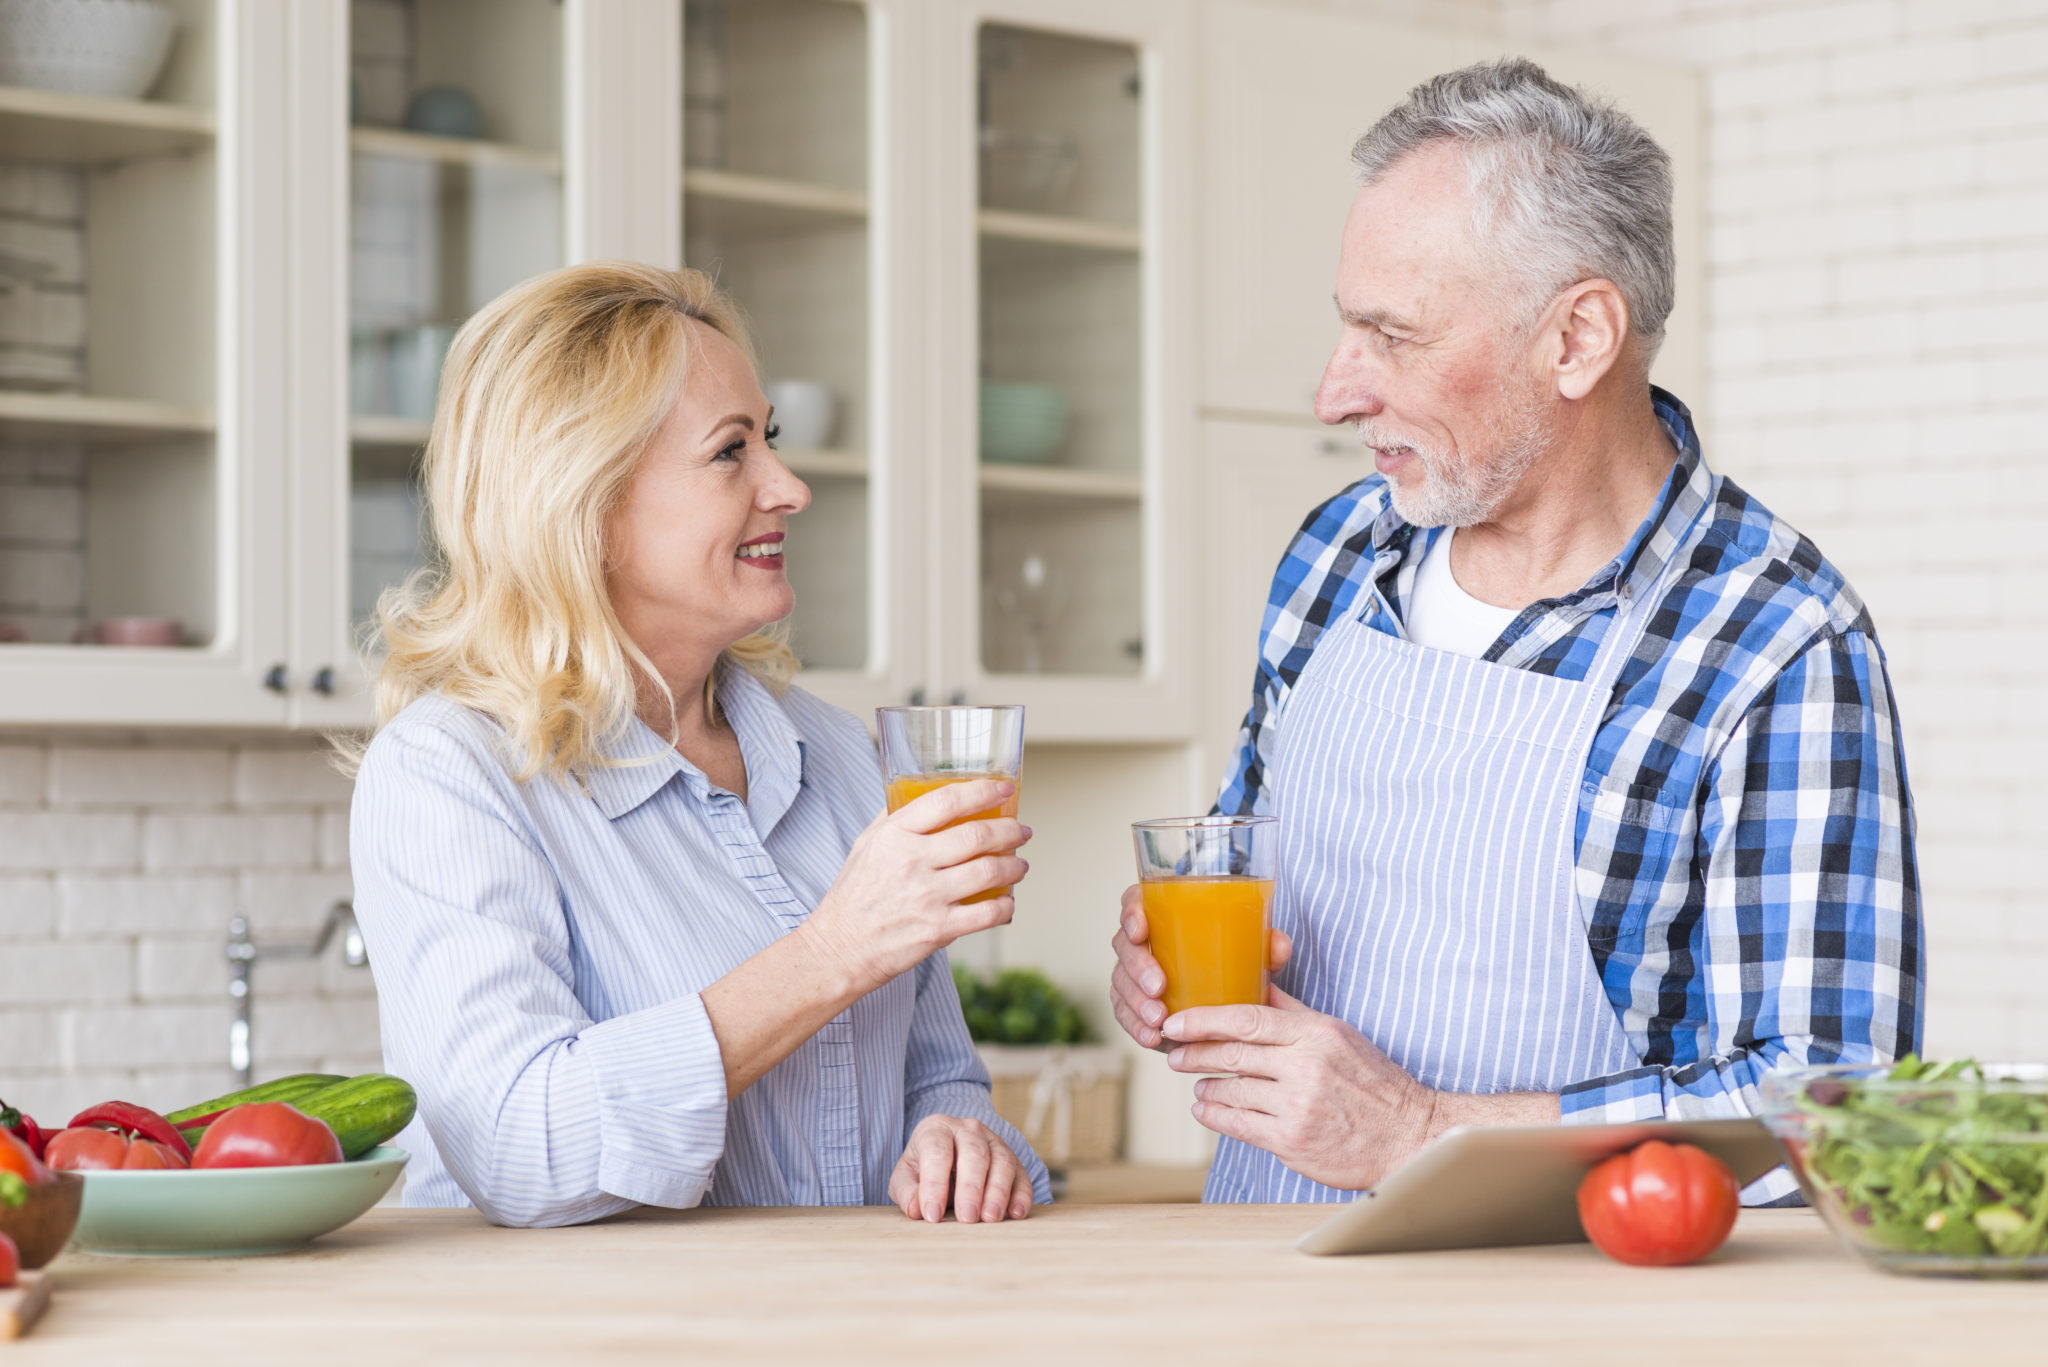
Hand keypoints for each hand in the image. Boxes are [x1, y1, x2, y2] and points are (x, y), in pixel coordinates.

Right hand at [805, 779, 1030, 989]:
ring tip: (1019, 865)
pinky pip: (987, 913)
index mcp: (894, 835)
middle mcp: (912, 862)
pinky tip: (1008, 902)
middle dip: (1009, 830)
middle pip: (976, 835)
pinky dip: (1006, 906)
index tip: (1004, 788)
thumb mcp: (865, 846)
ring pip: (989, 872)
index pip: (946, 801)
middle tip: (1020, 830)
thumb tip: (919, 793)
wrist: (839, 949)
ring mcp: (927, 896)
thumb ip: (893, 819)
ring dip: (1014, 867)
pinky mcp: (938, 929)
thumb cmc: (853, 897)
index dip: (983, 791)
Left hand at [888, 1115, 1034, 1223]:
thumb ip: (906, 1191)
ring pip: (1002, 1161)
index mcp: (936, 1129)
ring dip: (998, 1192)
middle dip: (971, 1188)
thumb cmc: (923, 1168)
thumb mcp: (905, 1176)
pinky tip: (1016, 1214)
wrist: (946, 1157)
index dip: (934, 1184)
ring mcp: (994, 1142)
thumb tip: (916, 1209)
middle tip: (967, 1218)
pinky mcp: (1014, 1160)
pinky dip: (1021, 1195)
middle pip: (974, 1154)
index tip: (932, 1215)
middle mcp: (968, 1130)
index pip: (937, 1151)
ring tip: (990, 1219)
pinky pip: (1022, 1175)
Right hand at [1109, 883, 1291, 1050]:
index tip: (1142, 931)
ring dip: (1134, 1002)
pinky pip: (1124, 1013)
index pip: (1134, 902)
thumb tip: (1279, 946)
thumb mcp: (1253, 950)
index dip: (1131, 914)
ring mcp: (1134, 974)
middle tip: (1158, 987)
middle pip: (1124, 945)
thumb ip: (1267, 944)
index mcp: (1162, 914)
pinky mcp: (1134, 1004)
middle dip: (1136, 967)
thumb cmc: (1233, 959)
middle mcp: (1143, 942)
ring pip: (1120, 982)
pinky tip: (1151, 1037)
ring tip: (1158, 1019)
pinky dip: (1134, 1026)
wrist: (1228, 993)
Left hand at [1165, 986, 1434, 1190]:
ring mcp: (1297, 1106)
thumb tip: (1257, 982)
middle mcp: (1305, 1066)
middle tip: (1173, 1053)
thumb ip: (1293, 1012)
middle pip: (1232, 1053)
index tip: (1176, 1022)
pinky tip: (1206, 1109)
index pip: (1247, 1018)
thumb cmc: (1373, 1082)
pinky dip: (1215, 1115)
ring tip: (1198, 1084)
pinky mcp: (1291, 1141)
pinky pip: (1238, 1125)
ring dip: (1206, 1087)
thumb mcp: (1338, 1034)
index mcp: (1316, 1034)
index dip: (1203, 1020)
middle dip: (1194, 1053)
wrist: (1408, 1136)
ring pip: (1231, 1090)